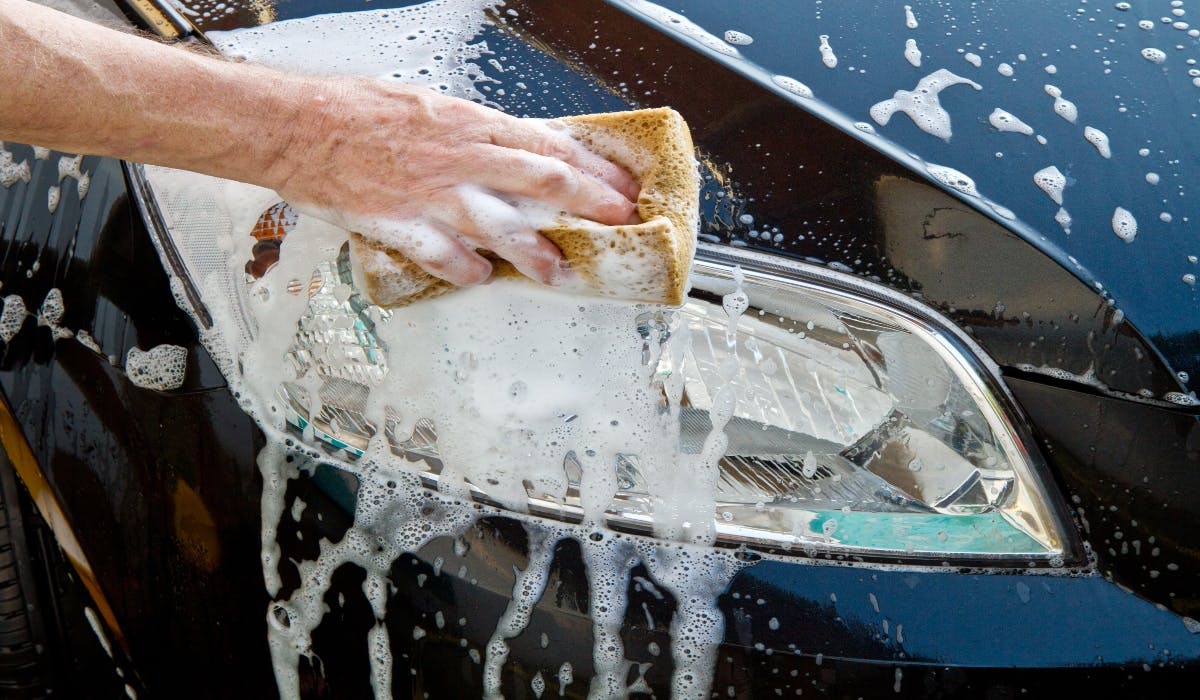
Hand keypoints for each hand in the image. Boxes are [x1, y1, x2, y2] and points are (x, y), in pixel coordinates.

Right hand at [265, 77, 639, 286]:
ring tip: (559, 271)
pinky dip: (469, 271)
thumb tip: (513, 152)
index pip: (549, 145)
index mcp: (469, 123)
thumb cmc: (358, 111)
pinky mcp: (402, 224)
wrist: (297, 126)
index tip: (620, 183)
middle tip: (619, 222)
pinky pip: (446, 256)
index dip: (593, 167)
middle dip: (590, 204)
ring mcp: (433, 194)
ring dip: (538, 252)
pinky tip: (483, 278)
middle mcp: (460, 158)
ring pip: (503, 227)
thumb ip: (473, 133)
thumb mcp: (428, 107)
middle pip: (543, 182)